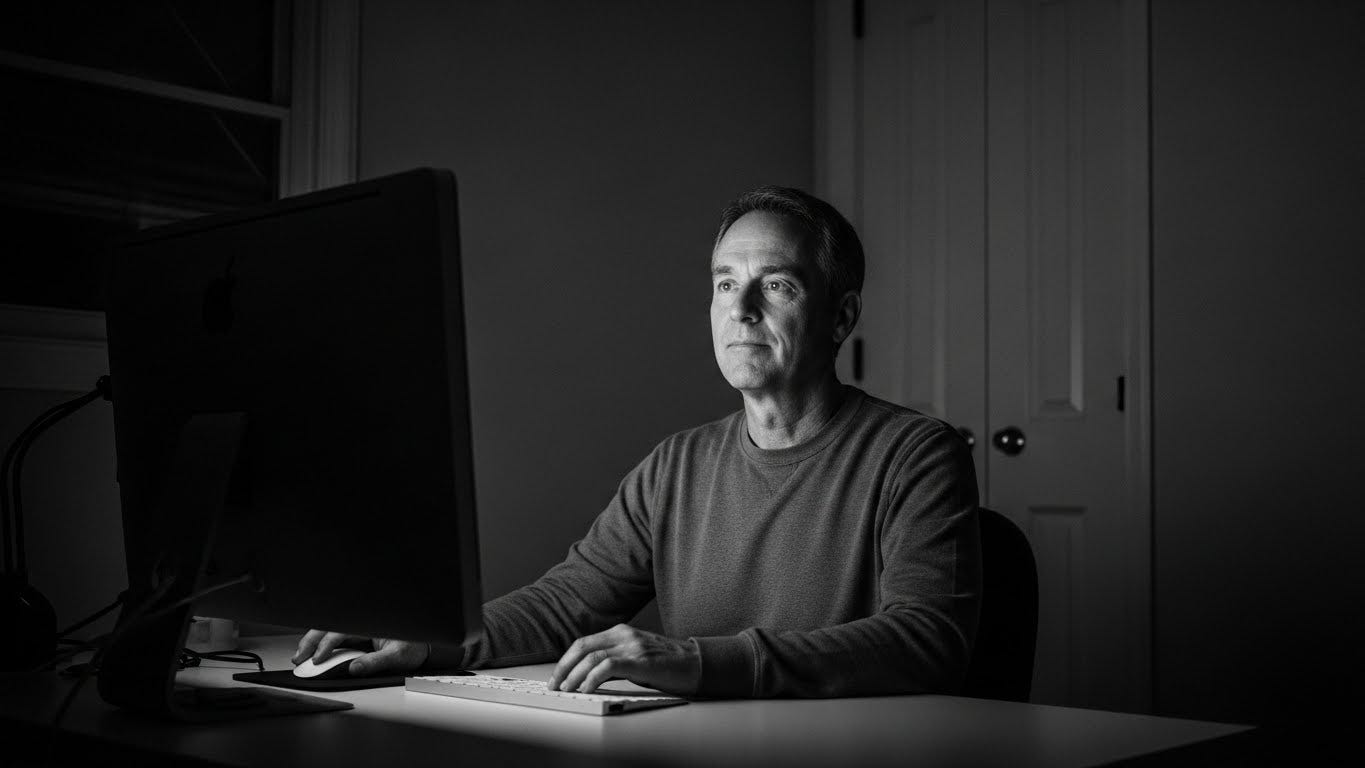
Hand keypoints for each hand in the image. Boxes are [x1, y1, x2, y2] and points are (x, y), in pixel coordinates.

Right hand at [292, 629, 428, 676]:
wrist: (425, 649)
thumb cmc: (414, 648)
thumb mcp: (397, 656)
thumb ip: (376, 662)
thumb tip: (354, 668)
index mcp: (370, 622)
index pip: (341, 631)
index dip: (326, 645)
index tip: (317, 660)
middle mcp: (362, 623)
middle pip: (330, 627)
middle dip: (311, 641)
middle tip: (299, 658)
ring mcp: (360, 630)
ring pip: (330, 632)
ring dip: (313, 643)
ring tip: (300, 657)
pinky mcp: (359, 638)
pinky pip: (337, 640)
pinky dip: (323, 647)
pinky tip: (314, 656)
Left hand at [548, 624, 700, 694]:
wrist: (696, 663)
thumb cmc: (667, 663)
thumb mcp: (636, 656)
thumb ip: (614, 660)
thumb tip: (587, 677)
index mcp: (621, 632)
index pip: (584, 642)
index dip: (566, 660)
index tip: (557, 676)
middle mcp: (624, 635)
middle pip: (582, 647)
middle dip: (564, 667)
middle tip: (556, 685)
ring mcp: (632, 646)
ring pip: (592, 657)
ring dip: (574, 675)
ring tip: (568, 689)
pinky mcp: (641, 660)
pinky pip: (608, 667)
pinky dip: (592, 678)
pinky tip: (587, 688)